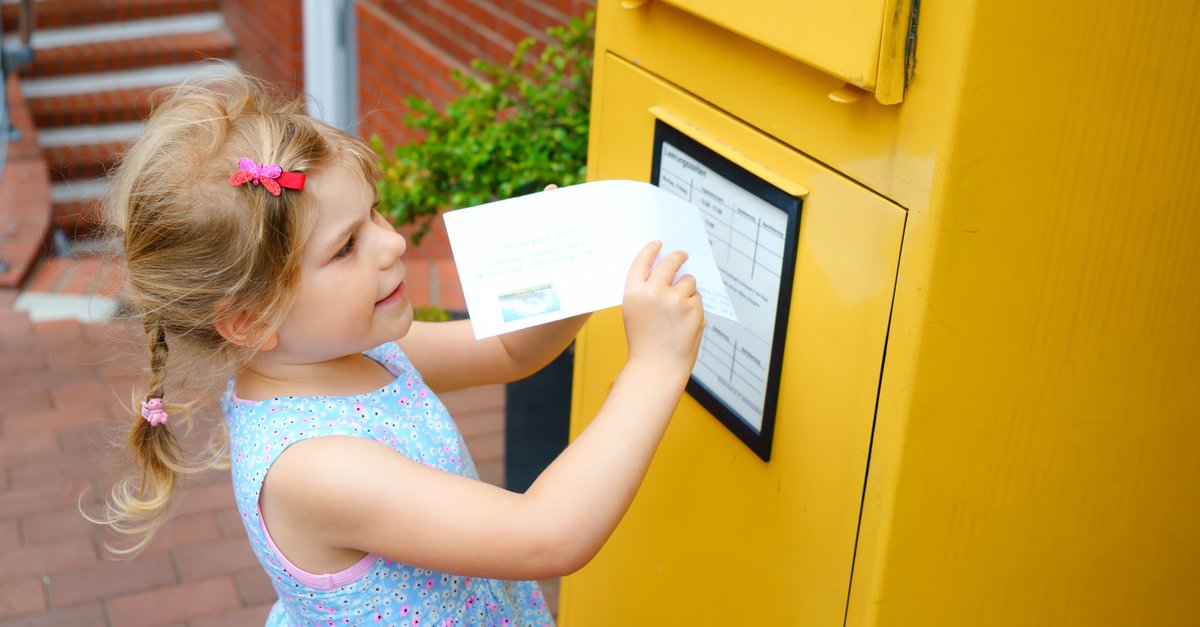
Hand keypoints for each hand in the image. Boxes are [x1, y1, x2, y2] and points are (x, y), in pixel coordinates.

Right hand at [622, 241, 704, 379]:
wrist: (657, 366)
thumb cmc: (644, 341)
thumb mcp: (634, 312)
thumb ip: (645, 290)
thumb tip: (666, 269)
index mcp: (634, 292)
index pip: (642, 262)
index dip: (650, 250)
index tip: (659, 244)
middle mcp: (653, 292)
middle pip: (669, 263)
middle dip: (678, 257)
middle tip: (683, 255)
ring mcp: (675, 299)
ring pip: (688, 280)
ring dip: (687, 288)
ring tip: (679, 310)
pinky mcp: (693, 308)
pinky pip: (697, 298)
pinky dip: (694, 306)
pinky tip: (685, 322)